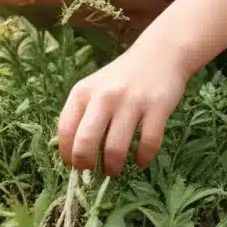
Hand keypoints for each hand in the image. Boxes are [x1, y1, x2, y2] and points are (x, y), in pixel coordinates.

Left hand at [57, 38, 190, 175]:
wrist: (161, 53)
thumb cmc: (123, 77)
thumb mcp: (95, 88)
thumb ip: (82, 115)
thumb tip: (73, 157)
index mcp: (83, 92)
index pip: (65, 131)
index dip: (67, 155)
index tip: (75, 166)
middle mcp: (104, 96)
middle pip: (85, 144)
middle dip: (87, 167)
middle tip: (93, 173)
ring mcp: (131, 102)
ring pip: (115, 150)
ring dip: (113, 168)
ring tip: (115, 170)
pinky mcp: (157, 107)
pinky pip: (148, 144)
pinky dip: (142, 159)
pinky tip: (140, 161)